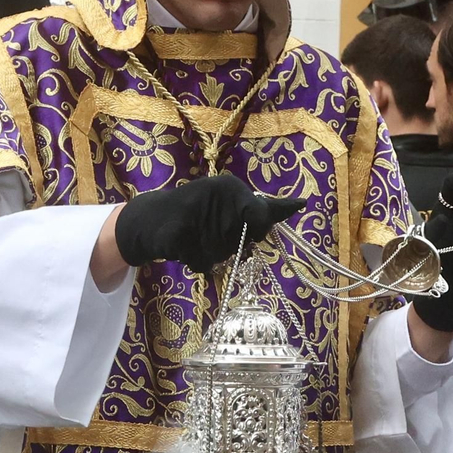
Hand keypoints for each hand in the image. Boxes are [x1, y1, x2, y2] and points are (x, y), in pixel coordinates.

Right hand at [113, 174, 301, 272]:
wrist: (152, 221)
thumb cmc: (199, 214)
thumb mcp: (231, 206)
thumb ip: (260, 210)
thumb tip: (299, 205)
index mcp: (232, 188)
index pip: (263, 212)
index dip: (272, 219)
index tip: (296, 208)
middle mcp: (217, 197)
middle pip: (244, 242)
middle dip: (235, 246)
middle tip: (215, 234)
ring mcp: (196, 215)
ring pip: (222, 256)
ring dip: (214, 255)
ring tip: (198, 238)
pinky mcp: (177, 236)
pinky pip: (201, 263)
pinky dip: (195, 261)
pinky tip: (185, 247)